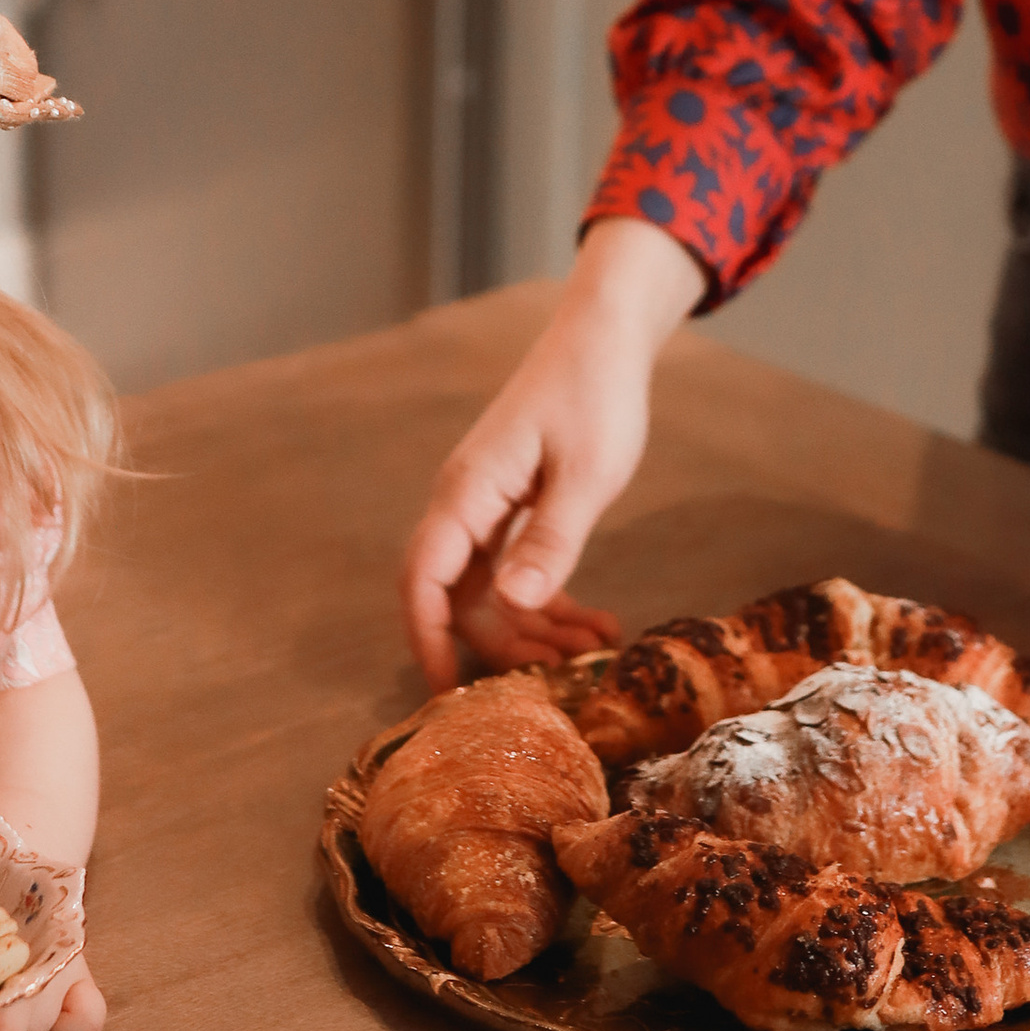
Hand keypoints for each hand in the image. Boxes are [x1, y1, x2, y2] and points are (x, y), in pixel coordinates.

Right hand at [401, 220, 700, 687]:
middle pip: (458, 596)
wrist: (604, 339)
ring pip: (490, 590)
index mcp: (470, 492)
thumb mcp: (587, 473)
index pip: (425, 577)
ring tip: (594, 647)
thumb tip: (513, 604)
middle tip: (563, 676)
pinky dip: (548, 599)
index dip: (428, 637)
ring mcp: (488, 506)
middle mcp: (466, 503)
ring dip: (534, 627)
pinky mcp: (513, 507)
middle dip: (504, 643)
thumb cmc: (595, 394)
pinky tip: (593, 620)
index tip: (446, 691)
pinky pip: (514, 569)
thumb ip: (551, 540)